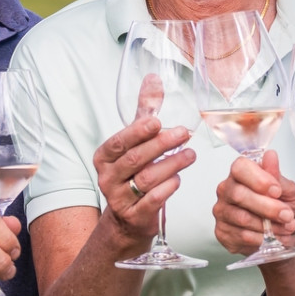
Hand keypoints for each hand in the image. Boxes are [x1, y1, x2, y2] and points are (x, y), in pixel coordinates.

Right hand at [94, 101, 194, 248]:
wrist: (127, 218)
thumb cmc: (132, 173)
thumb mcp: (135, 142)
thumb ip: (144, 111)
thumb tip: (153, 77)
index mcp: (104, 157)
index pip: (118, 142)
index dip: (138, 132)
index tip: (158, 122)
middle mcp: (107, 178)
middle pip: (134, 159)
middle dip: (161, 145)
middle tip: (185, 134)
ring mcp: (119, 199)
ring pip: (146, 179)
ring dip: (172, 165)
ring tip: (190, 155)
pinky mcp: (134, 216)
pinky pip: (153, 200)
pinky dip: (168, 188)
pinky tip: (178, 179)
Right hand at [214, 150, 294, 256]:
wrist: (289, 238)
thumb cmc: (289, 210)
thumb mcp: (292, 192)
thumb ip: (279, 177)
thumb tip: (270, 156)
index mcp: (242, 174)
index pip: (240, 167)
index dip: (258, 179)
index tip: (277, 190)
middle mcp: (227, 190)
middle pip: (239, 194)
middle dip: (268, 207)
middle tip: (287, 215)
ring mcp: (222, 212)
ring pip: (241, 218)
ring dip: (268, 225)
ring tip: (285, 227)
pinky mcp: (222, 233)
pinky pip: (240, 236)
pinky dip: (261, 239)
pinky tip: (271, 237)